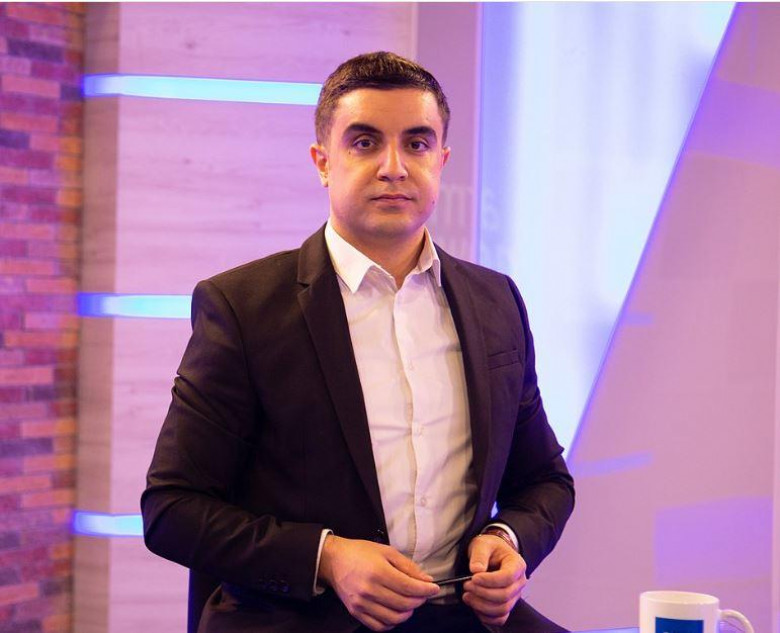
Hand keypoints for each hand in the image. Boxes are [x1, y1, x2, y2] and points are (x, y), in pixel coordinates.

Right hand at [318, 535, 439, 630]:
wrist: (334, 560)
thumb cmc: (361, 552)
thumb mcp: (387, 551)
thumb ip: (408, 566)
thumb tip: (427, 580)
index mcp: (378, 571)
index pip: (409, 587)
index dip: (426, 590)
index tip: (434, 588)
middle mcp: (369, 590)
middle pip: (404, 604)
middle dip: (419, 600)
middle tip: (423, 594)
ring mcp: (361, 603)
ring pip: (394, 618)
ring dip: (408, 613)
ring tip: (410, 603)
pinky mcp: (356, 612)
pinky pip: (379, 626)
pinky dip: (392, 623)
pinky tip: (396, 613)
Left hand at [462, 533, 526, 627]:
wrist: (493, 554)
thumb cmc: (489, 548)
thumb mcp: (482, 544)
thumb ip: (479, 555)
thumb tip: (476, 570)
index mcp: (517, 565)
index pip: (507, 577)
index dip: (490, 581)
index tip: (474, 578)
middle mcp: (519, 582)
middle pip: (504, 596)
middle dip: (482, 593)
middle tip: (466, 586)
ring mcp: (514, 596)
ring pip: (502, 609)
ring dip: (482, 606)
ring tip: (466, 596)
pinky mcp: (507, 605)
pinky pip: (500, 618)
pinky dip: (486, 616)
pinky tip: (474, 606)